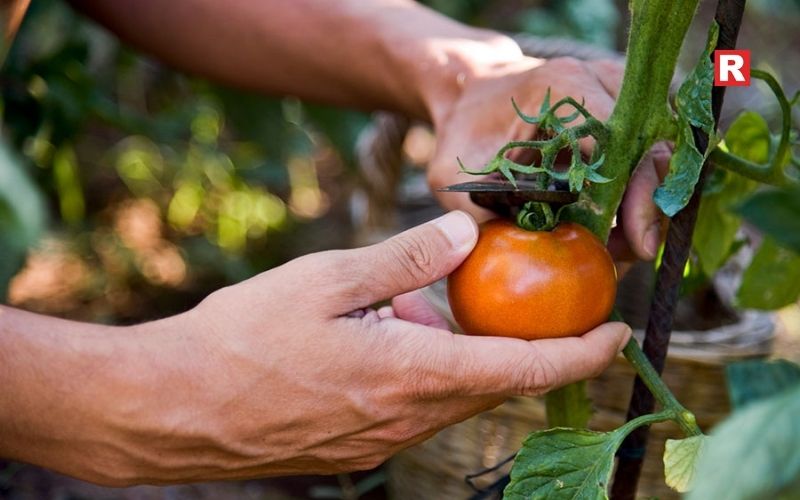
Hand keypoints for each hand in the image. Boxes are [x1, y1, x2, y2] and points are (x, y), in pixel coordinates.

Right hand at [84, 211, 629, 484]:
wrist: (174, 409)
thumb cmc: (243, 339)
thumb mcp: (327, 278)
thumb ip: (406, 257)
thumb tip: (468, 234)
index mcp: (412, 373)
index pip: (527, 368)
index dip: (582, 353)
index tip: (618, 332)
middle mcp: (408, 419)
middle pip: (498, 385)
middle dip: (534, 351)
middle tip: (544, 305)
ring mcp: (381, 441)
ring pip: (457, 398)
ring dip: (474, 359)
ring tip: (455, 314)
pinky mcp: (356, 449)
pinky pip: (417, 410)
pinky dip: (434, 375)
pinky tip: (400, 341)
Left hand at [427, 55, 669, 260]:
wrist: (470, 96)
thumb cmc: (463, 134)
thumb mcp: (456, 176)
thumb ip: (482, 218)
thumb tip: (519, 267)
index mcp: (562, 86)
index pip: (618, 138)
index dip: (632, 191)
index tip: (633, 239)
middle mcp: (599, 81)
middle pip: (649, 145)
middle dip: (647, 206)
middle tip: (635, 253)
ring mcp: (615, 94)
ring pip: (655, 152)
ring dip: (645, 203)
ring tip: (626, 248)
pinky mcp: (620, 113)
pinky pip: (645, 154)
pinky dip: (637, 193)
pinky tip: (621, 230)